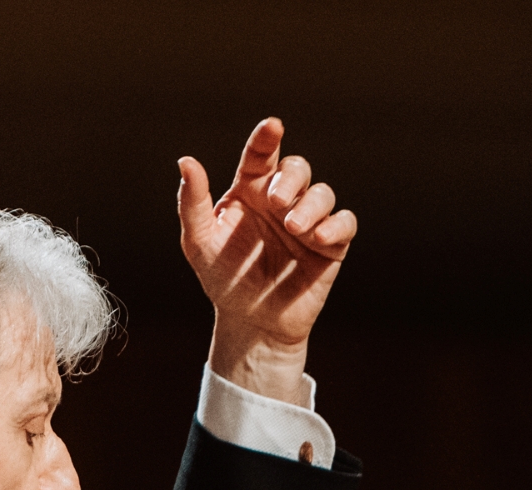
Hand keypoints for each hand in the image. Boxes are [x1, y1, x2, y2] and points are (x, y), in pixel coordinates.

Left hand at [178, 118, 356, 405]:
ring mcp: (307, 221)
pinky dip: (335, 225)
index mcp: (250, 192)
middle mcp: (281, 201)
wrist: (250, 321)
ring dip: (310, 204)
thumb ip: (192, 202)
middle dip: (290, 178)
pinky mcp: (330, 246)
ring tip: (292, 227)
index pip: (261, 155)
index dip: (267, 138)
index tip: (272, 127)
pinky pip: (345, 222)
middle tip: (275, 202)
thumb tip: (186, 161)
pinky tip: (317, 237)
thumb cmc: (223, 278)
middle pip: (297, 168)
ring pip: (322, 193)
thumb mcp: (199, 241)